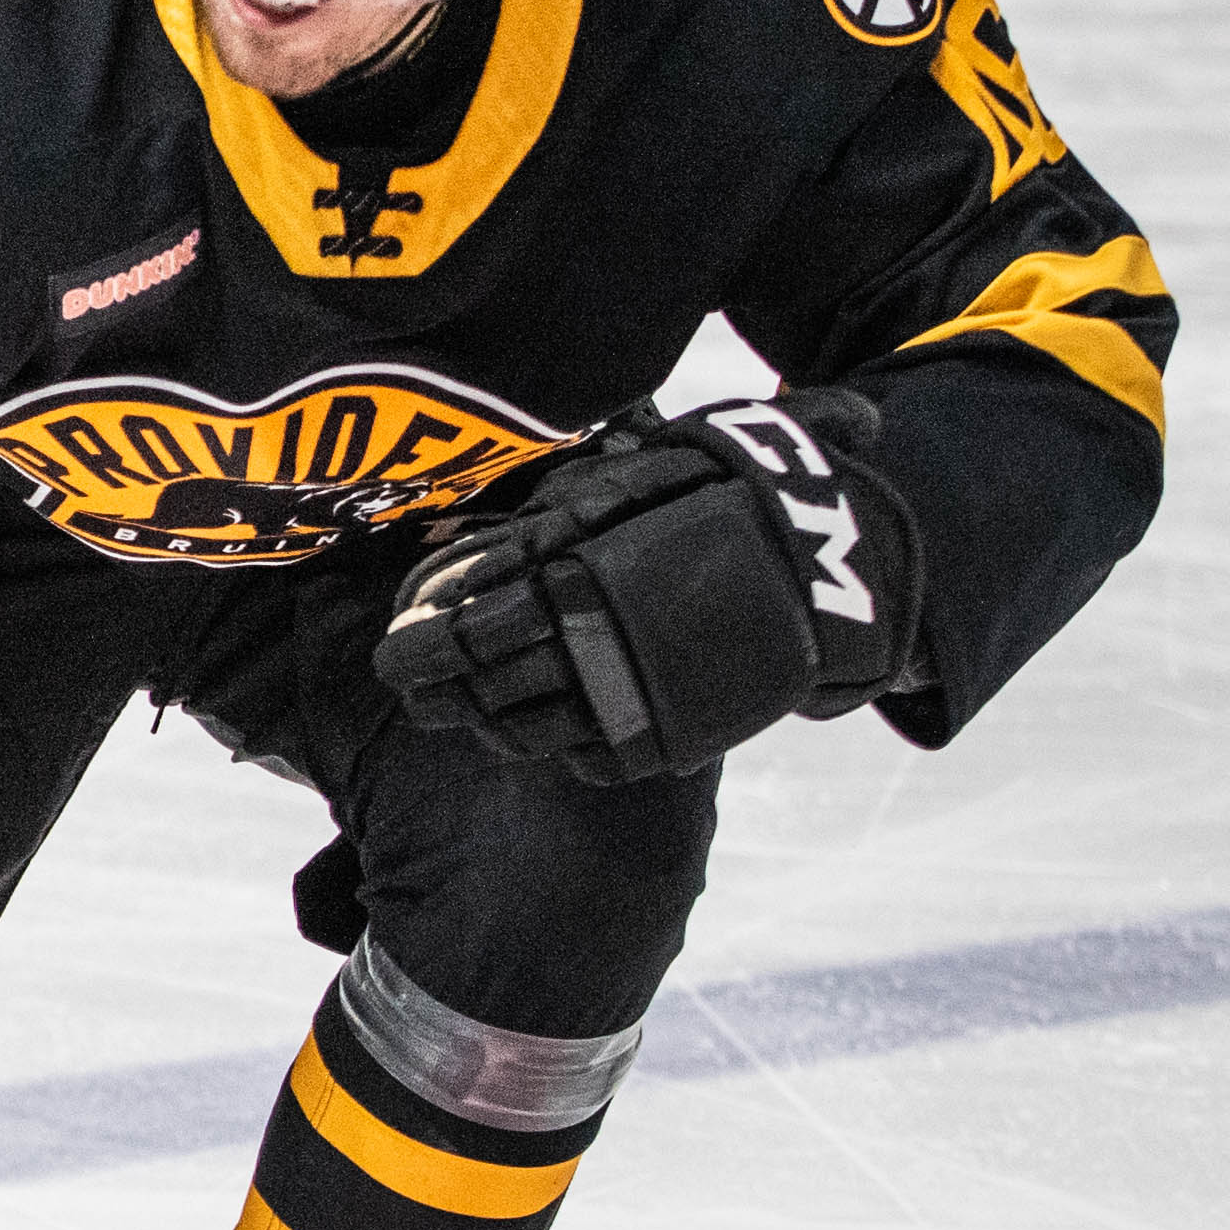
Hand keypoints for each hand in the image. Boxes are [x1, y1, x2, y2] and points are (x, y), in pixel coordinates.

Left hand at [378, 398, 921, 784]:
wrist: (835, 558)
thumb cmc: (726, 492)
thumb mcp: (640, 469)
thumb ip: (562, 500)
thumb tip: (472, 527)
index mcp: (581, 571)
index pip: (469, 613)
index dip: (422, 632)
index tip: (395, 637)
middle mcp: (600, 637)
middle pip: (483, 676)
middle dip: (431, 681)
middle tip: (403, 680)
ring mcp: (637, 692)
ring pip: (526, 726)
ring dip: (482, 719)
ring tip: (455, 708)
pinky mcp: (675, 735)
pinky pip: (589, 760)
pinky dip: (555, 750)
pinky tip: (533, 732)